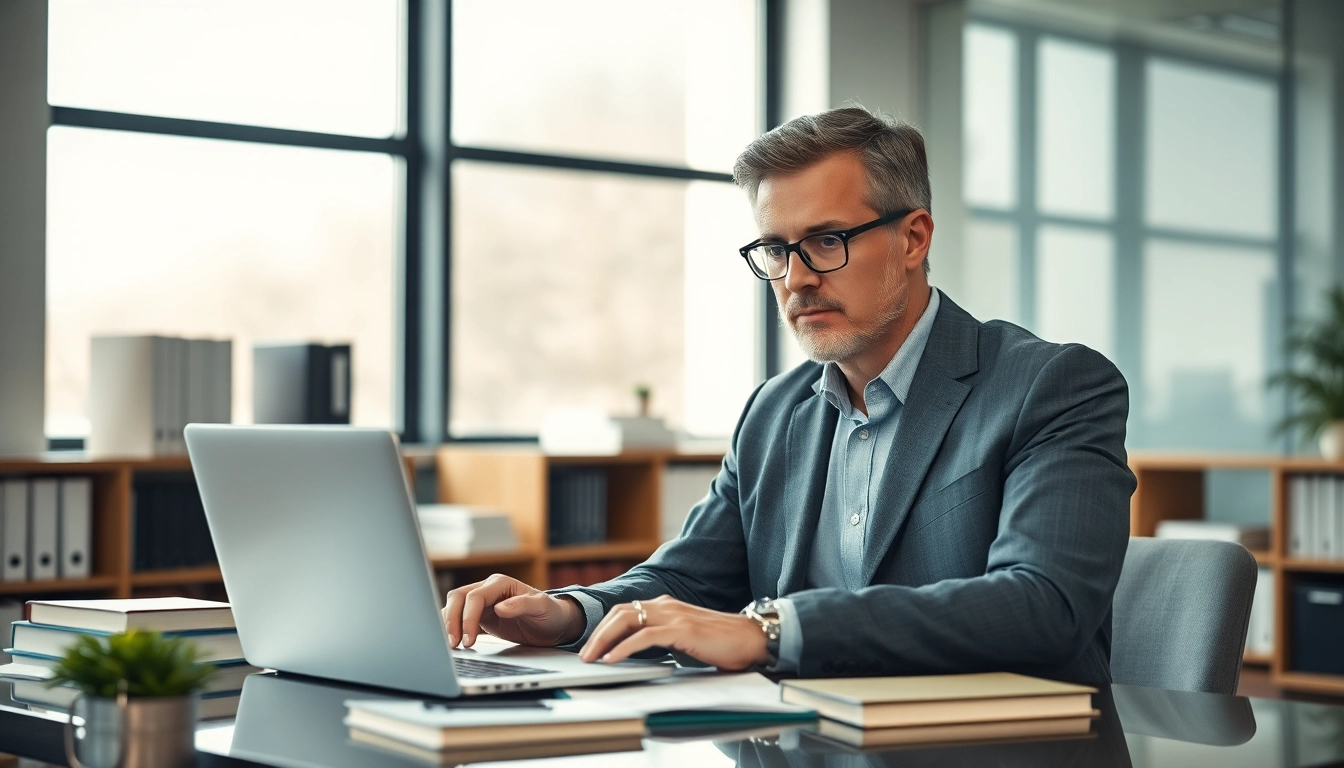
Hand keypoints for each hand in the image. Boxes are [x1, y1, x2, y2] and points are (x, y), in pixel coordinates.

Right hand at [441, 574, 585, 648]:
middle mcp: (488, 590)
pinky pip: (459, 618)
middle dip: (452, 620)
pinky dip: (453, 628)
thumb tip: (500, 608)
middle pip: (458, 598)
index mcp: (500, 583)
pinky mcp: (480, 616)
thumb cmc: (550, 613)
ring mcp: (483, 603)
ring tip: (452, 646)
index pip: (475, 597)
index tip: (468, 639)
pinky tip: (454, 642)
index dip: (468, 617)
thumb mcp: (542, 607)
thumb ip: (523, 604)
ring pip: (455, 606)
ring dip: (449, 624)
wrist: (553, 624)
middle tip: (454, 644)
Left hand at [579, 595, 768, 669]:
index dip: (605, 627)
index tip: (592, 645)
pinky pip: (644, 637)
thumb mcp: (686, 638)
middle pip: (620, 613)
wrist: (752, 639)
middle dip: (597, 633)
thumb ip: (665, 639)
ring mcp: (674, 615)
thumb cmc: (723, 643)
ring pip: (627, 621)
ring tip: (591, 658)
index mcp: (667, 606)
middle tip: (584, 654)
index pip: (626, 611)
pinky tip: (612, 660)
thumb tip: (641, 653)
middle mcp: (667, 605)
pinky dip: (624, 648)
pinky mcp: (682, 629)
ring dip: (604, 640)